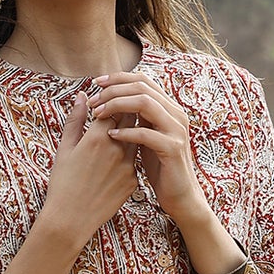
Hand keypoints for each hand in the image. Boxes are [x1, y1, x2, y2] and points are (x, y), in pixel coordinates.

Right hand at [39, 91, 139, 252]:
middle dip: (124, 113)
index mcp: (97, 137)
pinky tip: (114, 165)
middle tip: (116, 114)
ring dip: (129, 134)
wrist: (71, 220)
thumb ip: (75, 120)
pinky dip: (128, 157)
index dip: (110, 102)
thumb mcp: (64, 149)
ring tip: (115, 140)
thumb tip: (81, 96)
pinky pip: (135, 162)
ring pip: (136, 139)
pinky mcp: (133, 181)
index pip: (113, 106)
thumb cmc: (62, 184)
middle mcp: (117, 148)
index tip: (105, 104)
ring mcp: (128, 165)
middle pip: (130, 119)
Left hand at [87, 70, 209, 230]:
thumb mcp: (146, 137)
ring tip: (98, 115)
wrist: (180, 195)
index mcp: (167, 107)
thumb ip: (135, 117)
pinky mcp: (172, 149)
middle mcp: (175, 113)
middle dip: (113, 90)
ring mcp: (176, 130)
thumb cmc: (160, 166)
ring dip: (117, 105)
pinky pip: (146, 134)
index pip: (142, 79)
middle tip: (93, 101)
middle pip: (142, 86)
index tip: (96, 83)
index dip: (118, 78)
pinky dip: (126, 132)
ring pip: (145, 103)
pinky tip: (110, 135)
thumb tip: (113, 99)